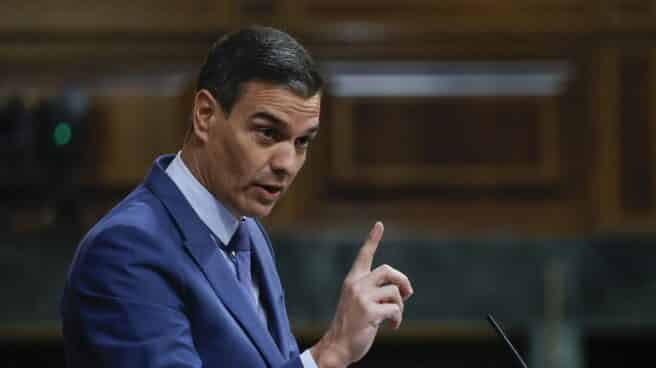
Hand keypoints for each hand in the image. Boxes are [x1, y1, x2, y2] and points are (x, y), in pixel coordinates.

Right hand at [310, 222, 413, 367]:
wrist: (337, 345)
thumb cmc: (352, 325)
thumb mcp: (360, 302)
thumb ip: (375, 291)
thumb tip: (403, 290)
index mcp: (353, 280)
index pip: (364, 255)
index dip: (373, 239)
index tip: (379, 224)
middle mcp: (356, 285)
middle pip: (389, 271)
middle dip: (403, 282)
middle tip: (407, 295)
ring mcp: (361, 297)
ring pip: (395, 292)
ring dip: (400, 307)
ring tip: (394, 318)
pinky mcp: (368, 312)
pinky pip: (395, 309)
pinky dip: (398, 319)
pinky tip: (392, 326)